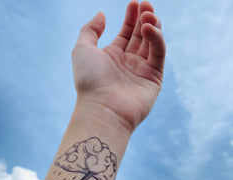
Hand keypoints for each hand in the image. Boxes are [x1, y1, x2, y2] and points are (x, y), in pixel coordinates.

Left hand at [72, 1, 165, 132]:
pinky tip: (148, 28)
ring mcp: (141, 71)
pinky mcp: (154, 78)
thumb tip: (101, 14)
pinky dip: (156, 39)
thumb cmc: (89, 80)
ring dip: (152, 26)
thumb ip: (90, 30)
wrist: (102, 108)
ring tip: (148, 14)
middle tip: (145, 3)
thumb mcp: (82, 50)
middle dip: (144, 18)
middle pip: (140, 36)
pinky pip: (158, 54)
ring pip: (152, 43)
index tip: (133, 3)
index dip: (130, 18)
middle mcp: (127, 63)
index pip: (126, 34)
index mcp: (112, 57)